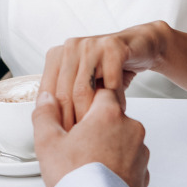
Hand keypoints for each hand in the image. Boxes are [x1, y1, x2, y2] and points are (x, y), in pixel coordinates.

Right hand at [33, 90, 149, 186]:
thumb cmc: (75, 179)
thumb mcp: (48, 143)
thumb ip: (45, 115)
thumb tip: (46, 99)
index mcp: (109, 115)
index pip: (102, 92)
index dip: (87, 102)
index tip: (77, 114)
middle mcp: (131, 129)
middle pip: (112, 117)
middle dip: (97, 127)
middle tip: (77, 145)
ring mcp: (140, 152)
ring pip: (123, 140)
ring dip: (109, 146)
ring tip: (87, 164)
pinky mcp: (144, 173)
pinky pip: (130, 161)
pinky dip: (118, 165)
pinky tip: (100, 176)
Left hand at [40, 23, 168, 127]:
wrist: (139, 45)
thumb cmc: (109, 67)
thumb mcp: (84, 80)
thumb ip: (67, 97)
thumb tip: (52, 128)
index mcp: (57, 55)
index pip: (47, 92)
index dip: (53, 119)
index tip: (59, 139)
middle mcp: (71, 47)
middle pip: (63, 94)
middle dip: (70, 122)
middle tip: (77, 141)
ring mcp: (91, 46)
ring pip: (83, 90)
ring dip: (91, 115)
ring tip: (98, 129)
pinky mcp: (113, 48)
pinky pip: (109, 84)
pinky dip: (114, 102)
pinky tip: (117, 111)